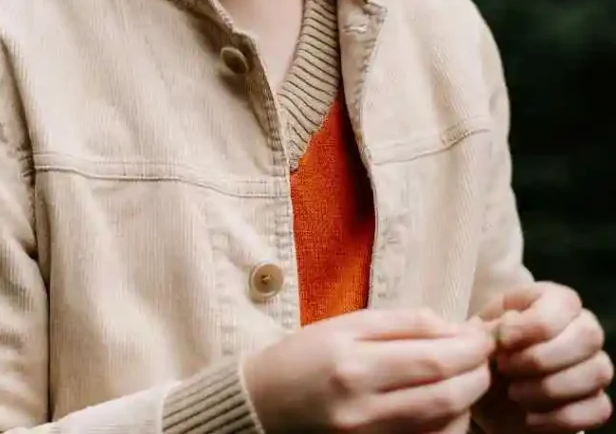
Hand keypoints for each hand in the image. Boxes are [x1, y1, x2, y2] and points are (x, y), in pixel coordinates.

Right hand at [242, 307, 493, 433]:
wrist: (264, 404)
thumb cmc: (303, 357)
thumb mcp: (344, 326)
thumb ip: (399, 324)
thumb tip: (450, 327)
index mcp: (353, 365)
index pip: (430, 358)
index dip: (468, 348)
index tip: (483, 335)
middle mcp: (364, 408)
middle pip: (445, 395)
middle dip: (477, 374)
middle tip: (484, 356)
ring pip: (444, 425)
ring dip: (468, 400)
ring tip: (467, 376)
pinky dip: (450, 424)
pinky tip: (448, 404)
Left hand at [478, 282, 612, 431]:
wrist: (486, 390)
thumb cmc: (484, 349)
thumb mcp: (477, 333)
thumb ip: (488, 329)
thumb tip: (501, 334)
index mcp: (551, 299)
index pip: (562, 303)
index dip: (533, 324)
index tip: (502, 340)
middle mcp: (581, 327)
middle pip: (588, 335)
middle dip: (541, 357)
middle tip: (506, 368)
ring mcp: (594, 365)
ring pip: (597, 372)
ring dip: (549, 388)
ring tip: (513, 392)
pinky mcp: (596, 401)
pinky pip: (598, 409)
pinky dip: (560, 417)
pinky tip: (530, 416)